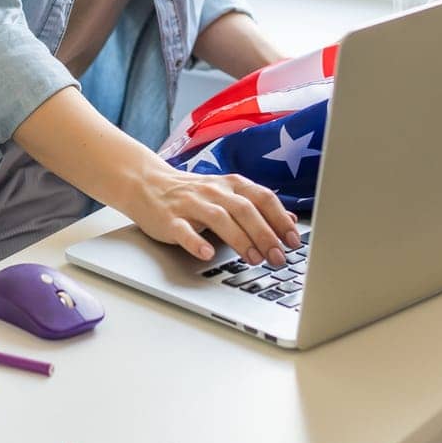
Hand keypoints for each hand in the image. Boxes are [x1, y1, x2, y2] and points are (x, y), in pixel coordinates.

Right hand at [124, 165, 301, 266]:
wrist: (148, 183)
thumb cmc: (193, 193)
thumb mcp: (228, 194)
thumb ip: (258, 206)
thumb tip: (291, 221)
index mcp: (231, 184)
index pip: (262, 198)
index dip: (280, 219)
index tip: (293, 241)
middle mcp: (213, 191)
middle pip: (245, 210)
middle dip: (265, 234)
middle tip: (278, 257)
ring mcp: (191, 204)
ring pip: (219, 219)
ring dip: (240, 239)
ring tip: (254, 259)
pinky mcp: (170, 218)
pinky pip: (184, 230)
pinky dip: (196, 242)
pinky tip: (207, 254)